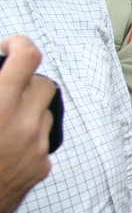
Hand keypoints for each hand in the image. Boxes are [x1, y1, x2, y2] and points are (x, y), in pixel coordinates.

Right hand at [0, 36, 54, 212]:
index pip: (27, 58)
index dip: (20, 44)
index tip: (9, 46)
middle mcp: (23, 124)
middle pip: (44, 84)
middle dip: (26, 82)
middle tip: (6, 87)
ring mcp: (35, 147)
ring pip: (46, 113)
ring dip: (29, 110)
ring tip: (3, 121)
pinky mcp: (41, 167)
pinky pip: (43, 140)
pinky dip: (29, 137)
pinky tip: (6, 148)